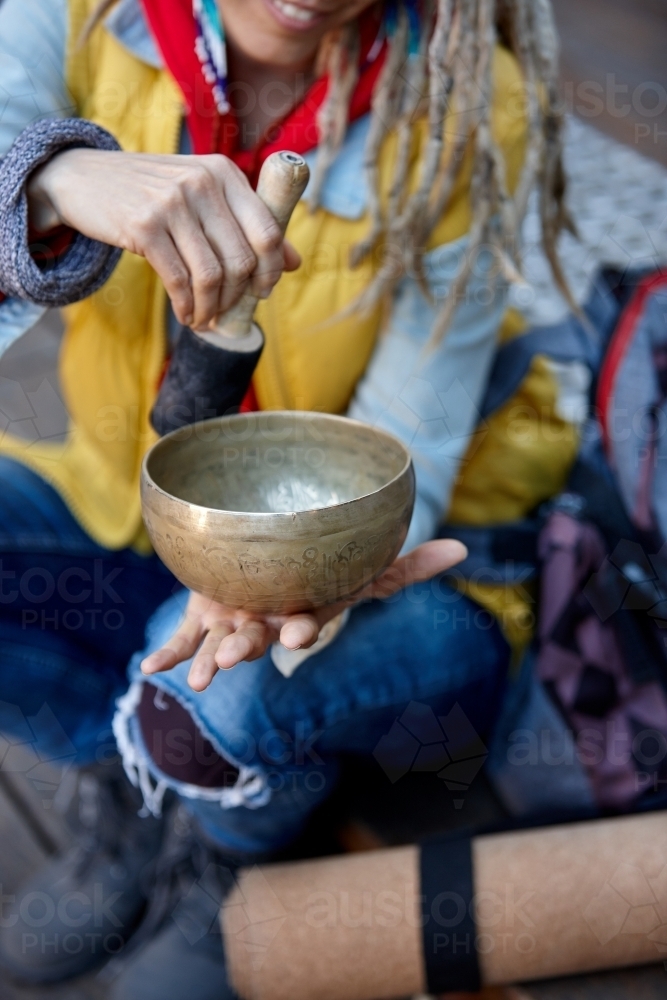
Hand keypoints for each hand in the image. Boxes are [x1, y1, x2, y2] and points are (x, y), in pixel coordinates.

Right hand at [27, 149, 300, 328]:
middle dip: (237, 297)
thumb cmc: (153, 193)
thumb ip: (248, 223)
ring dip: (211, 308)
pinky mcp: (144, 225)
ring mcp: (172, 202)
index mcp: (224, 172)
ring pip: (212, 275)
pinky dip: (187, 307)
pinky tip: (187, 314)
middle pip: (241, 260)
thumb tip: (295, 262)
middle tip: (225, 311)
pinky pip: (180, 281)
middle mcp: (202, 182)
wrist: (85, 178)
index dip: (270, 271)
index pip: (268, 231)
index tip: (260, 292)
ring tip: (204, 318)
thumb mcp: (203, 196)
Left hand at [141, 538, 466, 690]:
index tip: (297, 634)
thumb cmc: (329, 578)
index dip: (302, 629)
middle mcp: (269, 622)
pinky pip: (183, 635)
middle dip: (247, 648)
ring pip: (220, 641)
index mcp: (304, 612)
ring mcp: (235, 621)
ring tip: (197, 677)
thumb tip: (463, 549)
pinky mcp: (205, 613)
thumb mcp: (367, 569)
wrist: (285, 574)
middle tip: (232, 659)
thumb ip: (409, 565)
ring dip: (209, 658)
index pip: (306, 622)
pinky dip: (167, 652)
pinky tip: (149, 667)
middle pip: (258, 637)